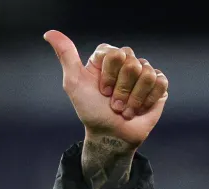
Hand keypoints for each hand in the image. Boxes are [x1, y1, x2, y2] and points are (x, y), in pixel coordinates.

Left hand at [44, 30, 168, 147]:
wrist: (110, 136)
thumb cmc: (91, 111)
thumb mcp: (74, 83)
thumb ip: (66, 55)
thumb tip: (49, 33)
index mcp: (107, 57)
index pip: (115, 54)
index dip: (109, 76)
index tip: (101, 91)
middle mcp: (126, 61)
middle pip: (132, 64)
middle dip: (122, 90)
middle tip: (113, 103)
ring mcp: (143, 72)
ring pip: (147, 74)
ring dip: (134, 99)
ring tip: (125, 109)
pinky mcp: (158, 85)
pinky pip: (160, 82)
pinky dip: (147, 100)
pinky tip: (139, 108)